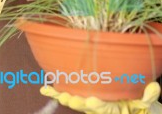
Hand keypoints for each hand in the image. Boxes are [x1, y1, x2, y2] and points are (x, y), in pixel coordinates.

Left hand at [40, 82, 161, 113]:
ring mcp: (88, 101)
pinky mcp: (81, 96)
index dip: (96, 104)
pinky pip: (66, 94)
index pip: (103, 107)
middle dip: (77, 102)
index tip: (91, 100)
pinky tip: (44, 90)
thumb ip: (148, 97)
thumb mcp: (145, 103)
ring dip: (64, 97)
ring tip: (56, 94)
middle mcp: (97, 105)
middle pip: (85, 106)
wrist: (129, 108)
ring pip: (74, 100)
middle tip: (69, 99)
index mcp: (112, 108)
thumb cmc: (136, 103)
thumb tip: (155, 87)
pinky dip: (54, 93)